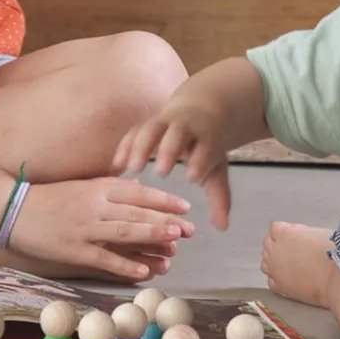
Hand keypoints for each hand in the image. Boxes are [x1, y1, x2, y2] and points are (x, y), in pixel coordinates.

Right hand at [9, 177, 194, 280]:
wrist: (12, 210)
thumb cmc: (53, 197)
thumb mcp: (85, 185)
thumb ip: (113, 186)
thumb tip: (141, 187)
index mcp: (99, 188)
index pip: (139, 193)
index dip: (164, 200)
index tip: (185, 207)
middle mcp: (95, 206)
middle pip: (137, 213)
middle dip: (166, 221)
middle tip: (189, 229)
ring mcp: (84, 229)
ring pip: (124, 233)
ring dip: (151, 238)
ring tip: (174, 243)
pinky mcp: (73, 250)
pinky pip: (103, 258)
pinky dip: (124, 265)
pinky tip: (144, 271)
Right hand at [112, 92, 230, 231]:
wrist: (200, 111)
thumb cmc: (207, 148)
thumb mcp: (217, 170)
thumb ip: (219, 198)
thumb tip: (222, 227)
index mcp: (207, 137)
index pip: (205, 148)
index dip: (200, 161)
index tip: (192, 178)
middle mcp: (187, 126)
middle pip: (178, 133)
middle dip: (170, 149)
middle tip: (161, 171)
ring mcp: (166, 122)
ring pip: (153, 128)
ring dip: (142, 146)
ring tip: (133, 168)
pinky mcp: (148, 123)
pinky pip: (134, 130)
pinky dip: (126, 145)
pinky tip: (117, 165)